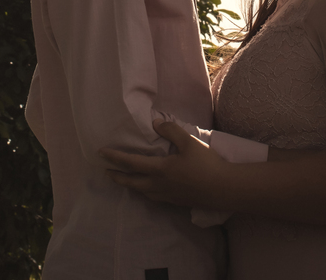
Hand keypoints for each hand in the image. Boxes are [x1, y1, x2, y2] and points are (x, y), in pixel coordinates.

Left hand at [100, 120, 229, 208]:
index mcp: (160, 169)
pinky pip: (153, 197)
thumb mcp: (189, 142)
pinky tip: (148, 189)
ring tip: (125, 180)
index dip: (115, 157)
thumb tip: (156, 122)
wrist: (224, 189)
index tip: (101, 153)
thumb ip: (171, 131)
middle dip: (117, 176)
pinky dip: (144, 191)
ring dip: (130, 185)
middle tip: (106, 172)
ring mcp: (167, 196)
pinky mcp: (176, 202)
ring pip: (142, 192)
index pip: (131, 163)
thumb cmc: (206, 164)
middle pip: (132, 182)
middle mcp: (159, 185)